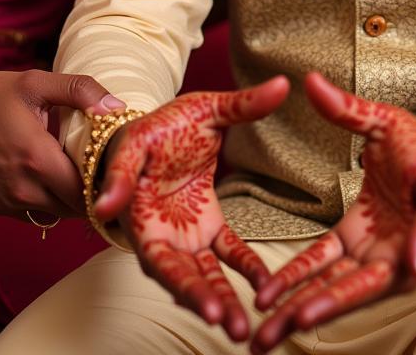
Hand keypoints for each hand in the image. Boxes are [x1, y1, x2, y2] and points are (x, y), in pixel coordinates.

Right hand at [0, 68, 123, 217]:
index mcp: (37, 158)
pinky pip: (36, 213)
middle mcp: (23, 189)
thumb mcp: (33, 82)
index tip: (117, 163)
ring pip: (57, 213)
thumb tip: (115, 108)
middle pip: (76, 206)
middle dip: (94, 190)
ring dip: (73, 197)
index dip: (106, 179)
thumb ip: (79, 90)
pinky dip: (51, 200)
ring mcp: (8, 203)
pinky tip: (55, 175)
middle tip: (106, 166)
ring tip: (84, 170)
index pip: (87, 189)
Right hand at [94, 77, 289, 342]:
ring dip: (216, 299)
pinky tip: (266, 287)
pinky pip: (223, 255)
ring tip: (241, 329)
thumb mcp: (203, 105)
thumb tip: (282, 86)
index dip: (145, 238)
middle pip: (168, 266)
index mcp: (137, 191)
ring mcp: (179, 231)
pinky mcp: (204, 230)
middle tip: (217, 316)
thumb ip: (241, 103)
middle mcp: (153, 221)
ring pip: (194, 273)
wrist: (170, 131)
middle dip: (192, 294)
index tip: (147, 252)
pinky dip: (242, 270)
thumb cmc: (174, 120)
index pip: (134, 215)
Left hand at [250, 73, 415, 354]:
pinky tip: (268, 300)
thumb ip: (351, 110)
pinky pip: (324, 269)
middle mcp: (403, 248)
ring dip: (302, 310)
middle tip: (293, 321)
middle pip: (366, 282)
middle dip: (327, 304)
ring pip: (339, 288)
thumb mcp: (392, 120)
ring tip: (266, 335)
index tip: (411, 264)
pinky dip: (298, 283)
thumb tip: (311, 82)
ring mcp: (378, 254)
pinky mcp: (356, 249)